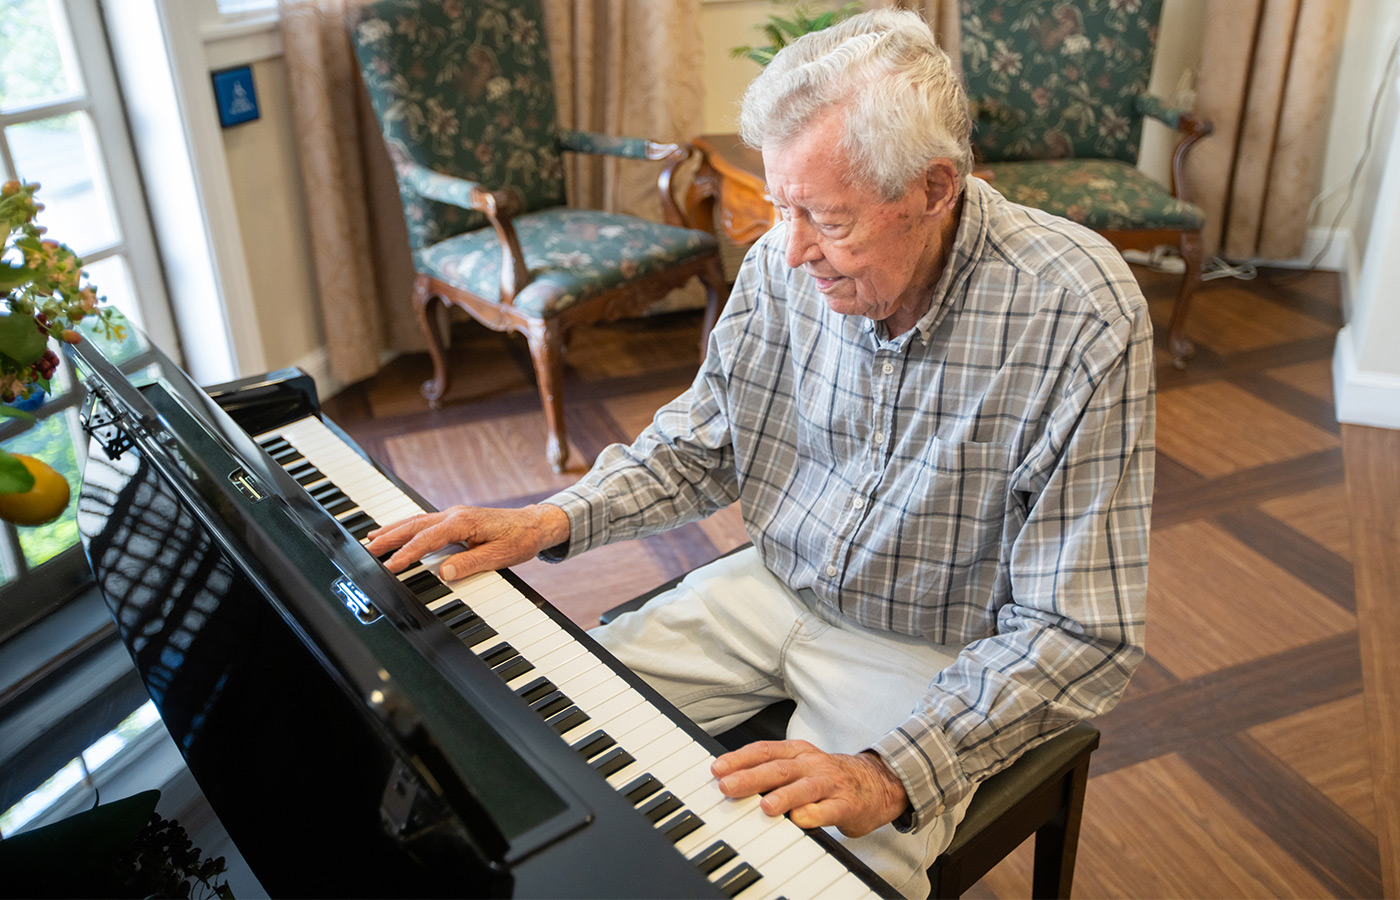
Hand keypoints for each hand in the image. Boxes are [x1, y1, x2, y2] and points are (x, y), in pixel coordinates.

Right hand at [364, 504, 569, 579]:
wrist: (535, 524)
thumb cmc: (520, 539)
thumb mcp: (499, 555)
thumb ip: (470, 563)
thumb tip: (444, 572)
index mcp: (463, 522)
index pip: (427, 539)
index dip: (407, 553)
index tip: (391, 566)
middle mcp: (454, 515)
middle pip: (414, 526)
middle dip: (389, 538)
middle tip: (367, 551)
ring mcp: (453, 515)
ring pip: (416, 521)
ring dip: (393, 530)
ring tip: (371, 541)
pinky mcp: (455, 520)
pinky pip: (424, 523)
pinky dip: (406, 528)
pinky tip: (394, 532)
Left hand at [711, 740, 907, 837]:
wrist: (877, 782)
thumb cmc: (829, 776)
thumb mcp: (800, 765)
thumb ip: (771, 770)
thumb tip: (731, 778)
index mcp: (798, 752)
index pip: (764, 750)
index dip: (740, 758)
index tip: (717, 768)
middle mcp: (812, 764)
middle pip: (779, 768)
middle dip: (751, 777)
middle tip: (728, 786)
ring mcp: (830, 783)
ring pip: (804, 787)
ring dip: (784, 796)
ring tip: (766, 806)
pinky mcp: (846, 804)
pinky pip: (829, 809)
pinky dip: (814, 815)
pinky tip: (800, 820)